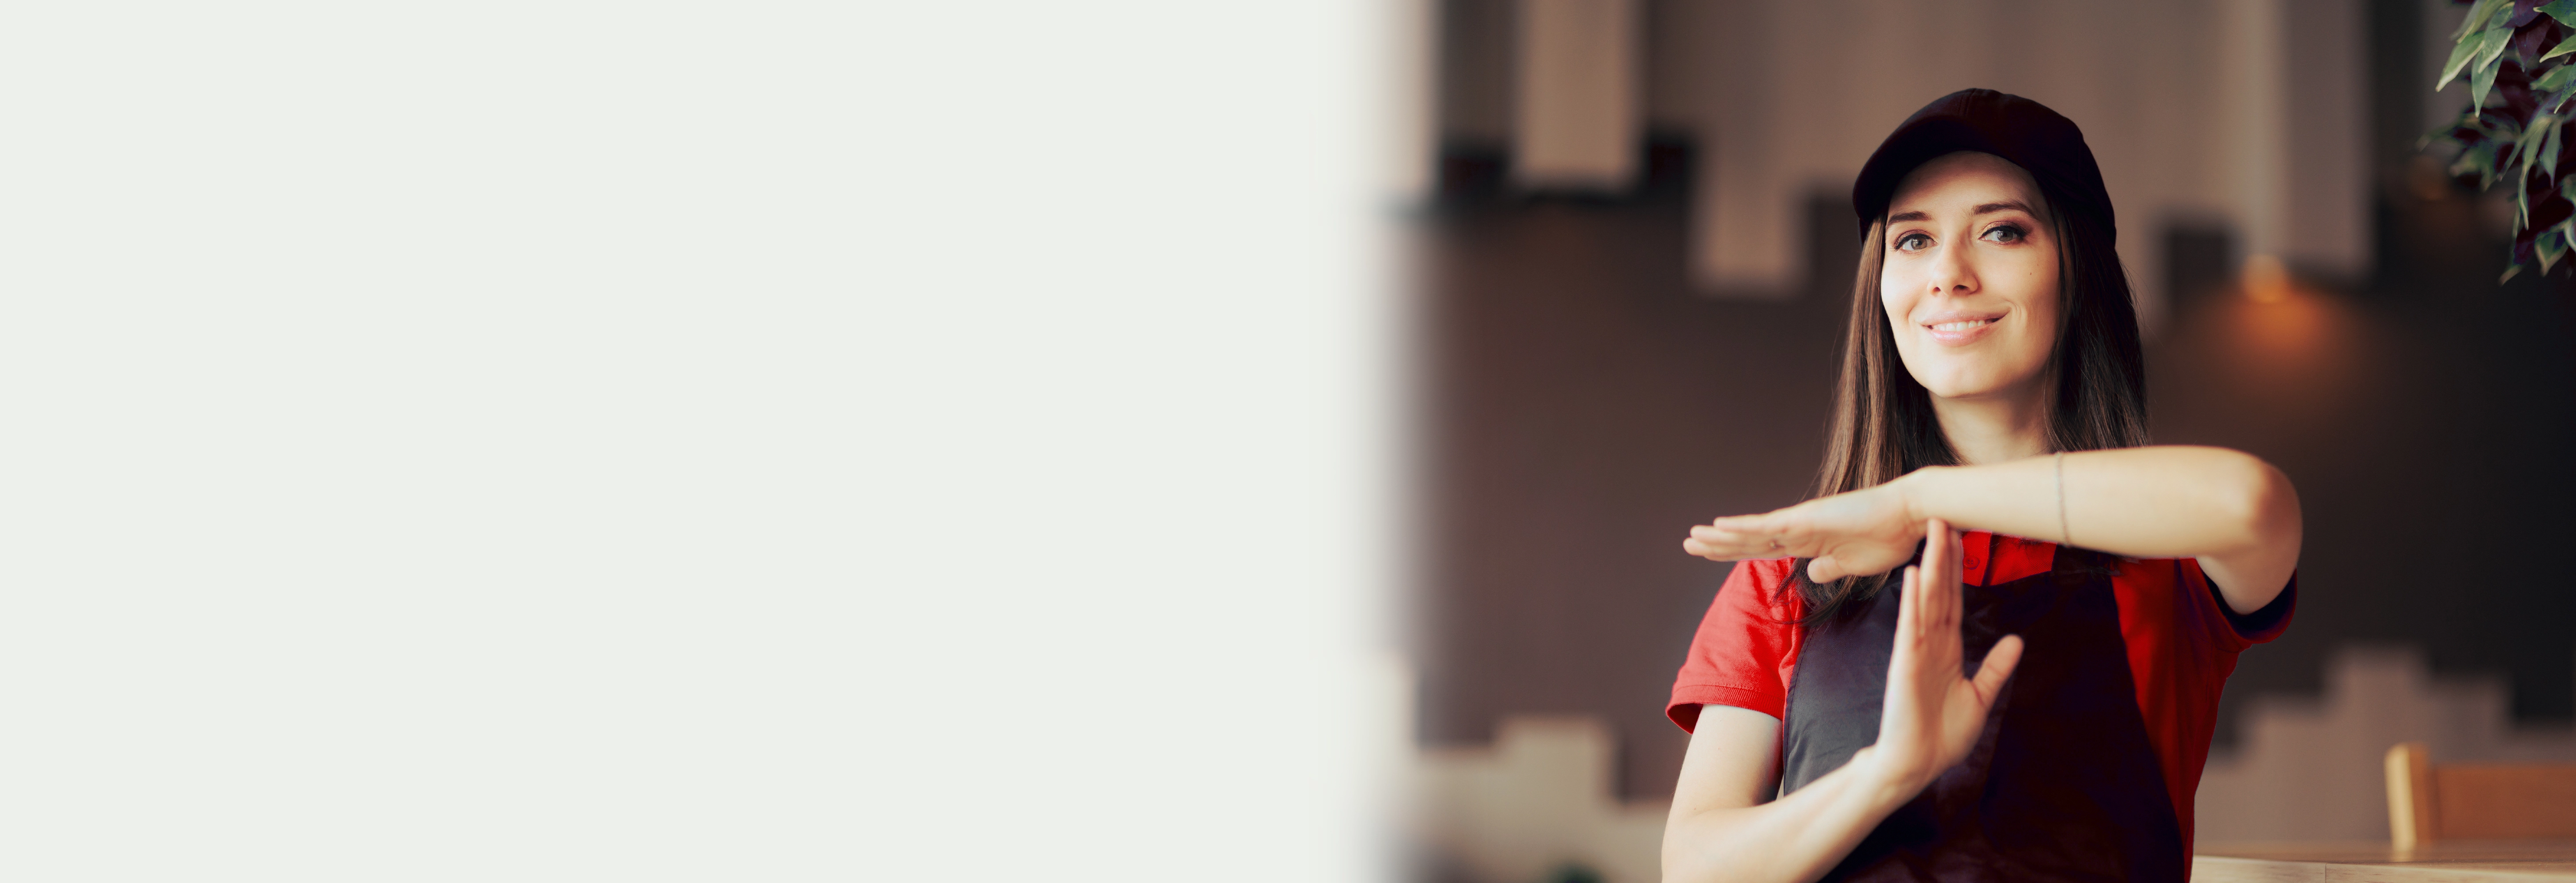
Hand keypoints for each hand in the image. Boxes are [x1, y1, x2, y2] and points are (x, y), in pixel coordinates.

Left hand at [1682, 479, 1923, 582]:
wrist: (1910, 515)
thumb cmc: (1889, 537)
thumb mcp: (1853, 566)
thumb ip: (1829, 569)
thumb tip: (1810, 573)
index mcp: (1808, 543)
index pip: (1763, 550)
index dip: (1736, 553)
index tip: (1711, 554)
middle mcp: (1798, 530)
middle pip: (1749, 541)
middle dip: (1718, 545)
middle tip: (1688, 543)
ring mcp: (1801, 523)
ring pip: (1751, 532)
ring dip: (1720, 536)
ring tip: (1692, 537)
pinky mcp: (1808, 519)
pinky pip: (1769, 525)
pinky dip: (1743, 527)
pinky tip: (1719, 526)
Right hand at [1867, 519, 2022, 793]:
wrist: (1918, 763)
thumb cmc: (1943, 734)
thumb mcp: (1980, 697)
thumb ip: (1996, 668)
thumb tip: (2017, 639)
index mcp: (1948, 649)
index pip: (1953, 600)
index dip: (1957, 569)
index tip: (1960, 537)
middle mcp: (1931, 643)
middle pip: (1939, 591)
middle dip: (1943, 555)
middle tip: (1944, 518)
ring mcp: (1916, 651)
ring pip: (1926, 601)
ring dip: (1930, 567)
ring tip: (1933, 534)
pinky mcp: (1905, 664)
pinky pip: (1910, 628)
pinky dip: (1913, 602)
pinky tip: (1914, 577)